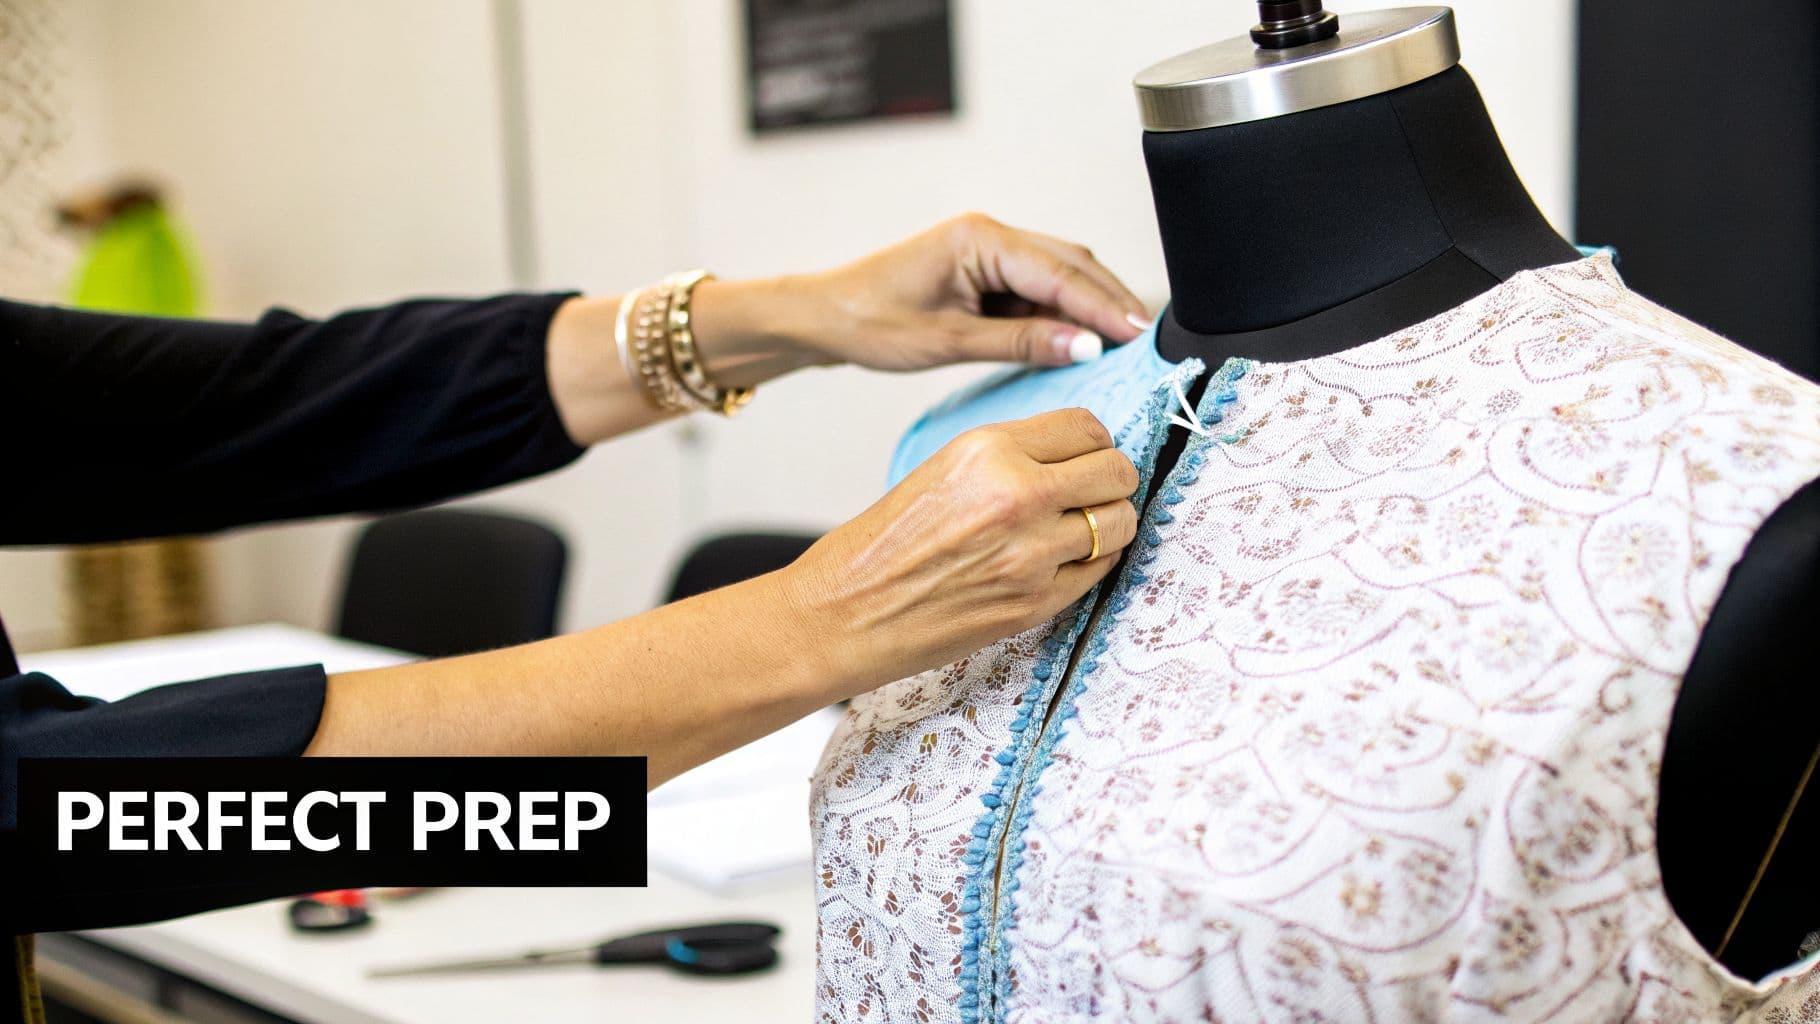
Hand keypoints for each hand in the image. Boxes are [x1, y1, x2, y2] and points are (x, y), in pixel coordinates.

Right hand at [780, 407, 1139, 697]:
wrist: (844, 614)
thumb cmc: (882, 546)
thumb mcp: (944, 470)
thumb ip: (1010, 458)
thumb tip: (1073, 457)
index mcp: (988, 449)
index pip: (1087, 427)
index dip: (1094, 443)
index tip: (1087, 457)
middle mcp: (1017, 494)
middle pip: (1116, 471)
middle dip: (1113, 481)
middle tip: (1095, 493)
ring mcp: (1032, 553)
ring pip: (1119, 524)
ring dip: (1110, 525)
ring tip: (1083, 530)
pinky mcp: (1036, 603)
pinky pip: (1100, 571)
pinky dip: (1093, 564)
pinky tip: (1064, 562)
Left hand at [789, 212, 1152, 369]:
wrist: (825, 318)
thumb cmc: (870, 323)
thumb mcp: (947, 341)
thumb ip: (1019, 343)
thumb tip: (1084, 347)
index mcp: (980, 239)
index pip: (1060, 273)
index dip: (1102, 307)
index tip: (1137, 337)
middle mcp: (991, 235)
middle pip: (1071, 265)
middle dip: (1108, 302)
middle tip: (1145, 342)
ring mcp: (989, 253)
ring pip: (1058, 278)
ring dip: (1087, 310)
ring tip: (1122, 346)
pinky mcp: (985, 274)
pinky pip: (1036, 293)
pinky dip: (1060, 317)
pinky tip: (1079, 344)